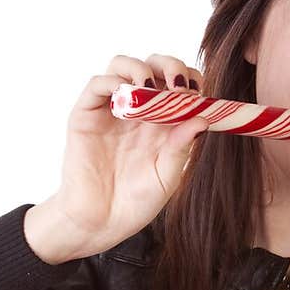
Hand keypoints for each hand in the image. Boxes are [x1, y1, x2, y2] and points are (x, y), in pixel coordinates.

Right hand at [25, 53, 206, 263]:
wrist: (101, 223)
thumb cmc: (136, 203)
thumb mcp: (167, 177)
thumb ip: (182, 148)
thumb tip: (202, 118)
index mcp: (163, 121)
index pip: (179, 84)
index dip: (191, 80)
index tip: (199, 93)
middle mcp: (138, 110)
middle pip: (153, 66)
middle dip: (170, 66)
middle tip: (178, 86)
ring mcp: (111, 110)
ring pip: (122, 66)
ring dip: (139, 68)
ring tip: (150, 87)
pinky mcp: (86, 115)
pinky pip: (97, 84)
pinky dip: (112, 82)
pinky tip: (126, 100)